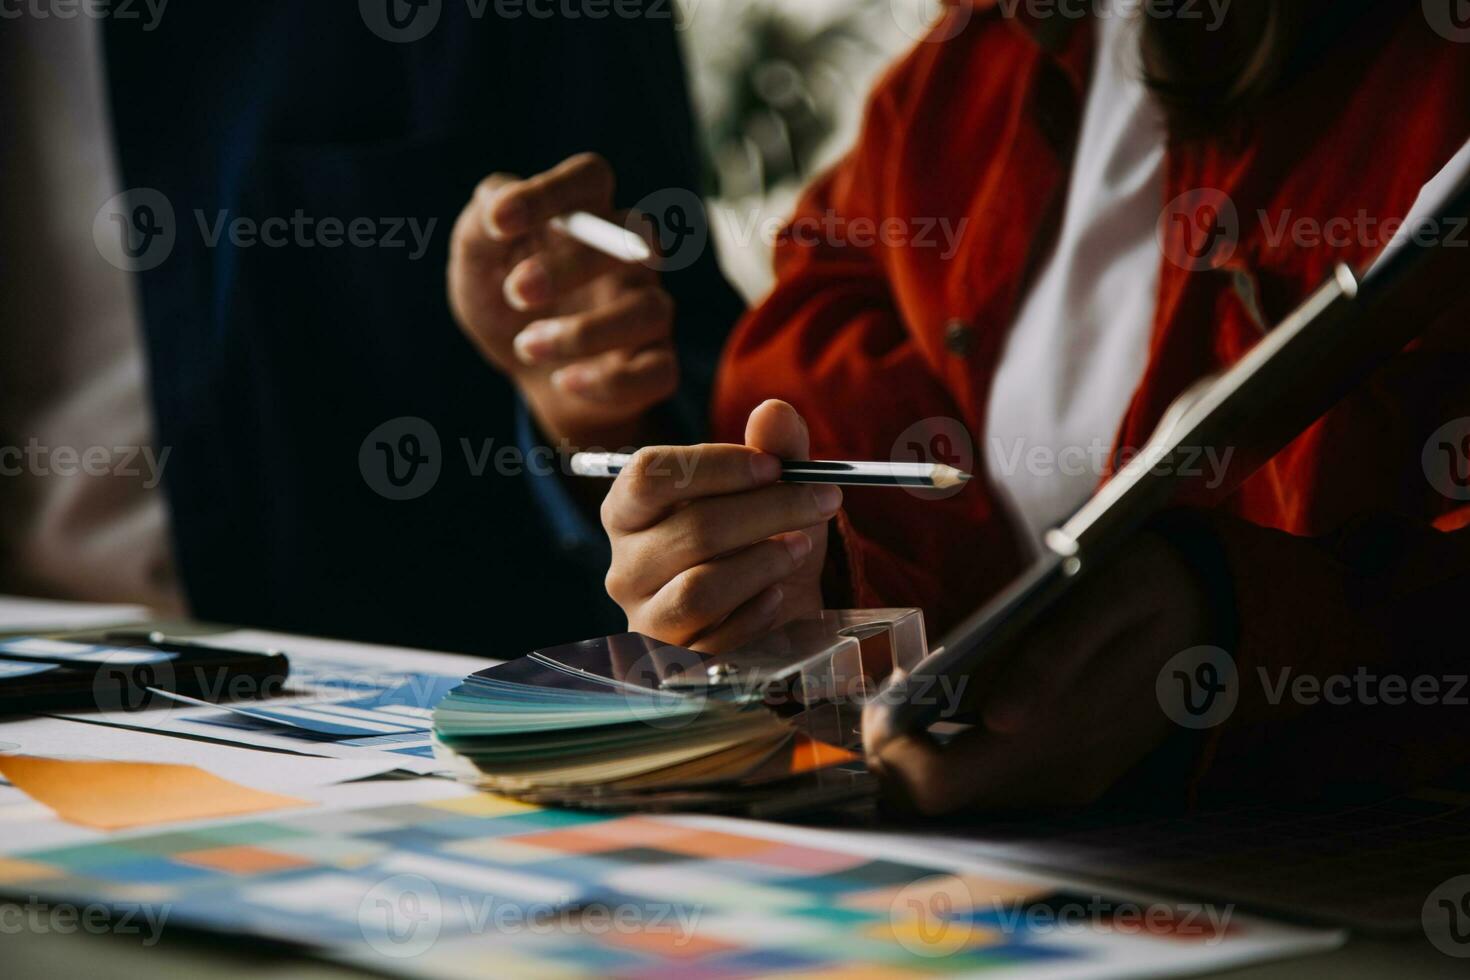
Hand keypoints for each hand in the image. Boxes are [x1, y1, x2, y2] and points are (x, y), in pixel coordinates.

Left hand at [447, 153, 674, 447]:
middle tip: (516, 293)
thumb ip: (479, 228)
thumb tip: (496, 203)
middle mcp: (629, 255)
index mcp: (585, 216)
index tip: (501, 221)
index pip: (590, 177)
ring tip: (526, 347)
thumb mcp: (476, 267)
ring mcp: (648, 307)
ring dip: (584, 333)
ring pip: (650, 310)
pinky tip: (563, 381)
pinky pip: (658, 371)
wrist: (528, 377)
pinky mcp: (655, 363)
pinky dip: (609, 381)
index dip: (551, 191)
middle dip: (571, 265)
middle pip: (633, 236)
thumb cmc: (505, 306)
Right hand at [602, 400, 838, 651]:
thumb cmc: (758, 537)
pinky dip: (759, 609)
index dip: (714, 467)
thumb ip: (773, 447)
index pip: (649, 475)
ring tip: (801, 547)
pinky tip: (779, 593)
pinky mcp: (677, 658)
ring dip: (764, 562)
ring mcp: (646, 616)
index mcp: (629, 509)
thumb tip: (774, 413)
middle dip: (767, 511)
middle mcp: (625, 564)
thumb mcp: (772, 487)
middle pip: (690, 530)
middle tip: (823, 499)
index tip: (773, 465)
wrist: (769, 608)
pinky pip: (721, 636)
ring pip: (702, 587)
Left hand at [863, 532, 1213, 813]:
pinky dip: (960, 750)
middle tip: (891, 696)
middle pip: (938, 800)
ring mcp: (1068, 783)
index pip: (938, 786)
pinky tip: (958, 705)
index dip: (892, 753)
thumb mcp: (1101, 597)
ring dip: (927, 751)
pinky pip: (995, 785)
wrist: (1211, 609)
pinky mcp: (1075, 779)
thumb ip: (1051, 658)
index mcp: (1061, 735)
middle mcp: (1060, 776)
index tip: (883, 703)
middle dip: (899, 753)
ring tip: (924, 692)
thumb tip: (1000, 717)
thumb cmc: (1141, 588)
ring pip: (962, 797)